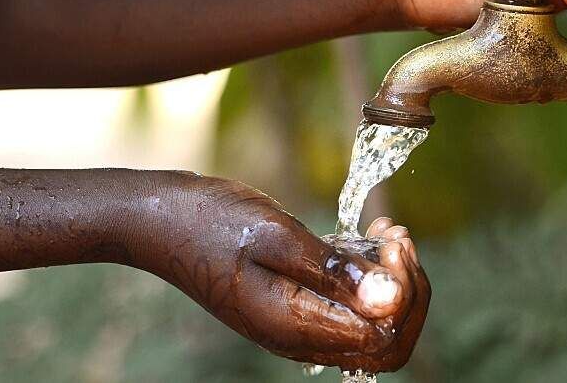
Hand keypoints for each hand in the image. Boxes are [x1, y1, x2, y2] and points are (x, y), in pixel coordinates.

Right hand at [137, 175, 428, 373]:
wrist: (158, 221)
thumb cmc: (210, 221)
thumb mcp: (276, 235)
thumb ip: (333, 271)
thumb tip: (389, 299)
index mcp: (294, 326)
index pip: (384, 337)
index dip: (404, 294)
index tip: (391, 242)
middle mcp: (300, 338)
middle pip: (387, 344)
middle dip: (409, 293)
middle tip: (397, 240)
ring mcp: (298, 326)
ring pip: (373, 329)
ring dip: (393, 283)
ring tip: (386, 234)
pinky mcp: (295, 308)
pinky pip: (349, 311)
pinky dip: (369, 280)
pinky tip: (366, 241)